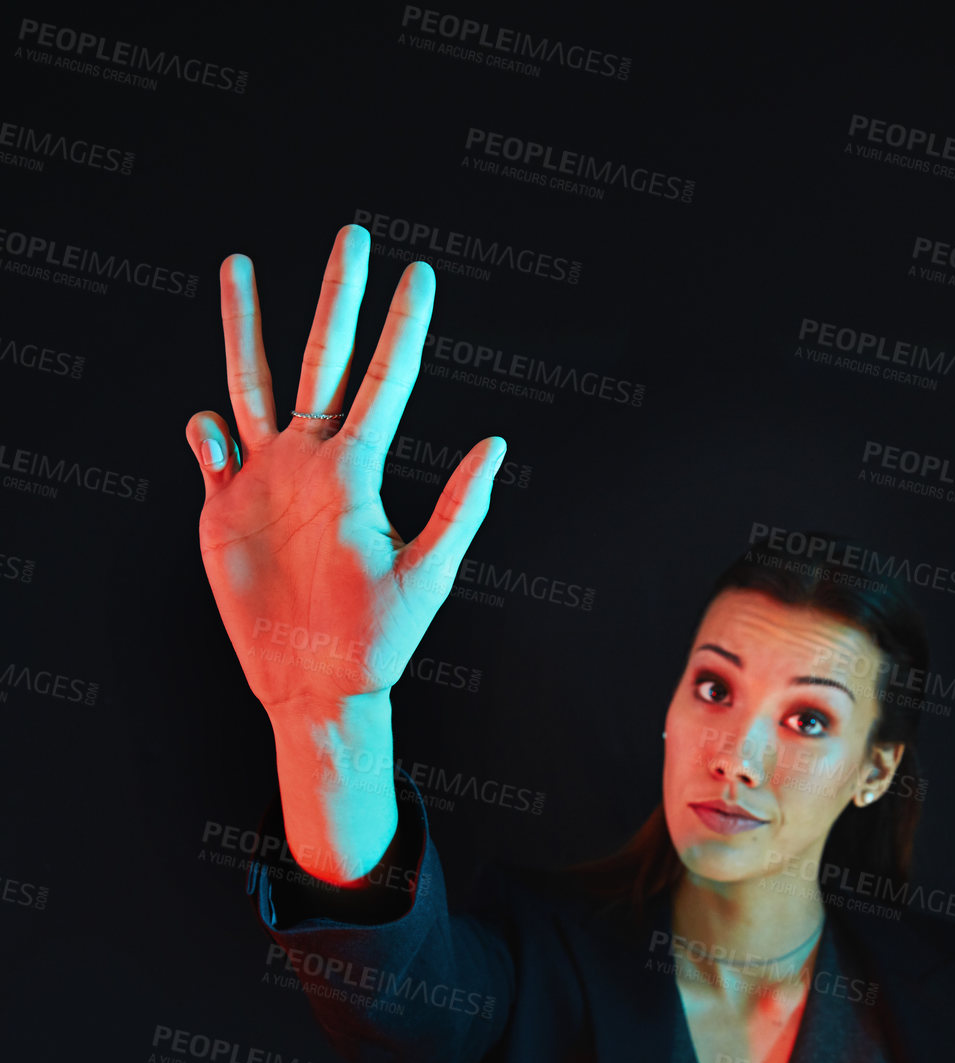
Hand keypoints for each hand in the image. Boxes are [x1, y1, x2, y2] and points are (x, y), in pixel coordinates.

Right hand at [184, 223, 505, 721]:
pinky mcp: (224, 507)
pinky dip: (208, 429)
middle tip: (353, 236)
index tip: (420, 274)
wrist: (317, 683)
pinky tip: (212, 425)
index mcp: (358, 471)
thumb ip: (457, 510)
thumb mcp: (428, 577)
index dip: (401, 328)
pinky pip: (213, 450)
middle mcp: (313, 461)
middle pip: (321, 359)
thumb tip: (495, 444)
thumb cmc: (379, 640)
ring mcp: (265, 479)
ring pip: (252, 383)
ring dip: (246, 327)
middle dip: (336, 298)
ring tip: (240, 265)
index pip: (384, 382)